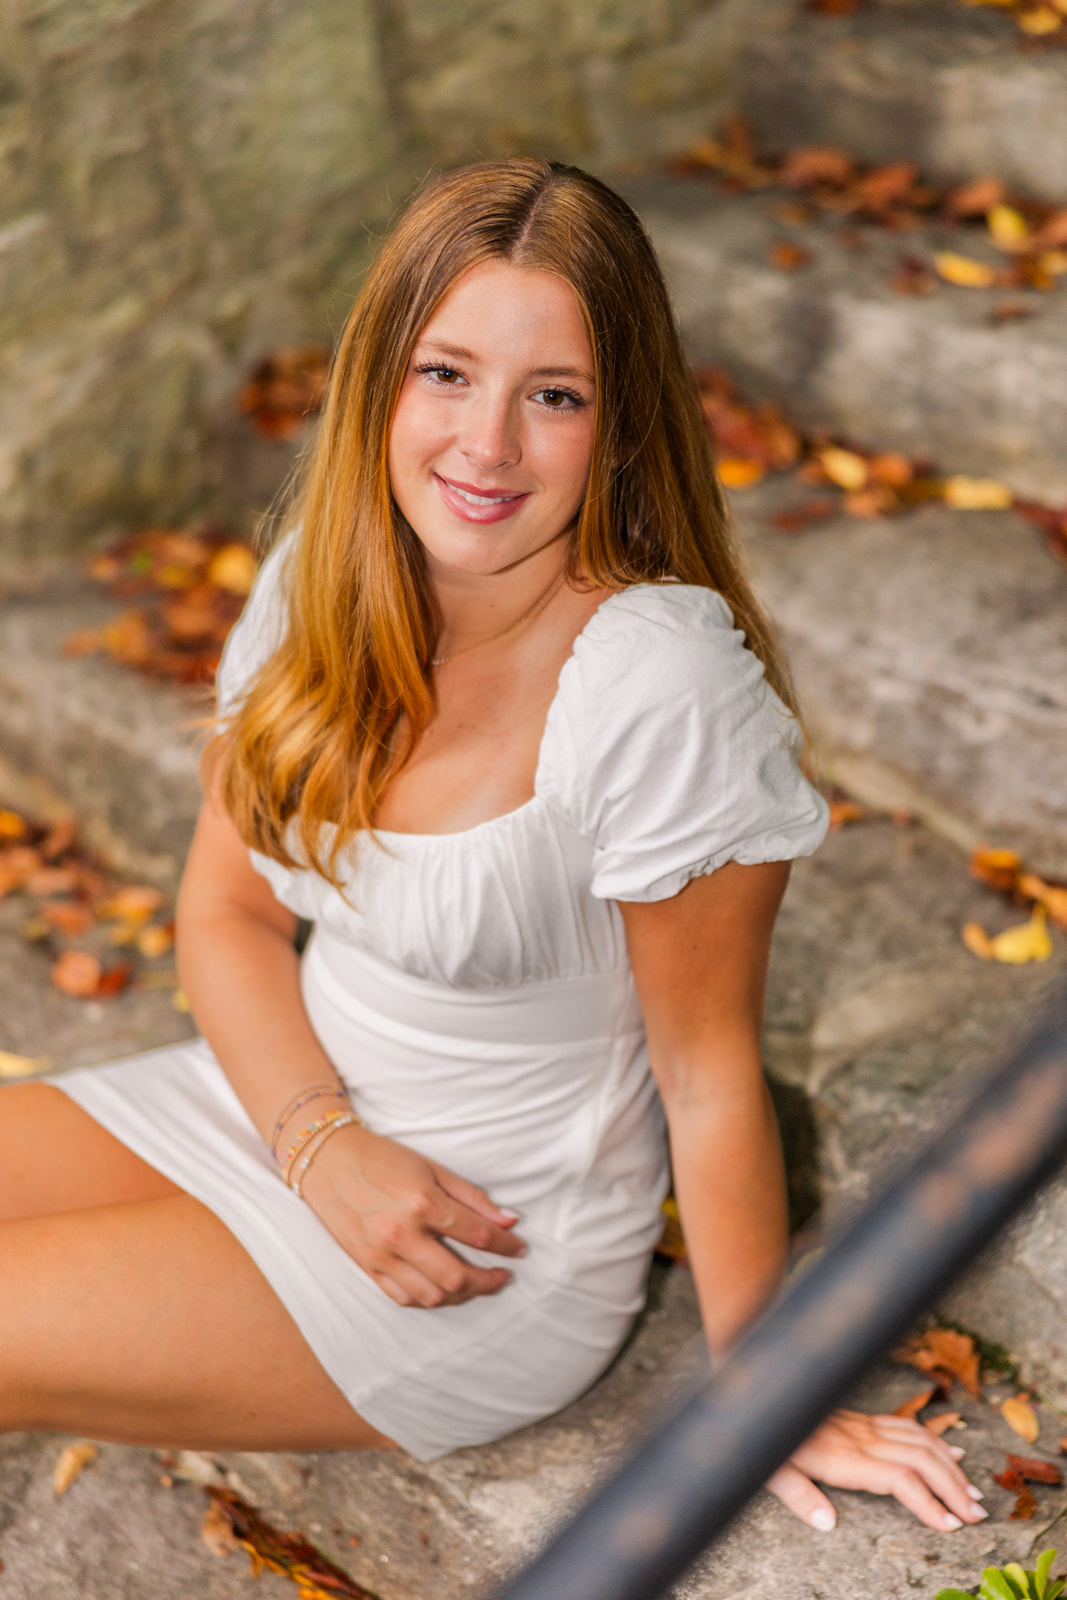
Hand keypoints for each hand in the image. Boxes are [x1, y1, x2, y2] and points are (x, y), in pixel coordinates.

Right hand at [299, 1123, 525, 1307]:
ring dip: (462, 1296)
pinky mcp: (367, 1266)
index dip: (506, 1246)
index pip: (478, 1235)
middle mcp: (402, 1234)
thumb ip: (472, 1196)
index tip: (520, 1250)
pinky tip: (443, 1290)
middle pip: (457, 1276)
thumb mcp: (431, 1167)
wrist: (327, 1160)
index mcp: (422, 1203)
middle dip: (489, 1282)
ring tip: (477, 1285)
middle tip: (504, 1277)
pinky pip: (403, 1298)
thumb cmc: (383, 1158)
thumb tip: (509, 1221)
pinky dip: (428, 1300)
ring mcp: (381, 1255)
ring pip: (432, 1295)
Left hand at [767, 1409, 987, 1531]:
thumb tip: (827, 1523)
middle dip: (953, 1486)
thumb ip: (799, 1495)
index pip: (899, 1478)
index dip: (928, 1501)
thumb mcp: (771, 1471)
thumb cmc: (764, 1437)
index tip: (952, 1525)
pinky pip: (907, 1427)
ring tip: (974, 1492)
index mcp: (842, 1456)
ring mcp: (864, 1425)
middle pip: (920, 1459)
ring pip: (920, 1440)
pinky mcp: (862, 1419)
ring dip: (951, 1465)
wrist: (761, 1392)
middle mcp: (860, 1438)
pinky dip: (936, 1440)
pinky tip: (953, 1452)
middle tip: (979, 1515)